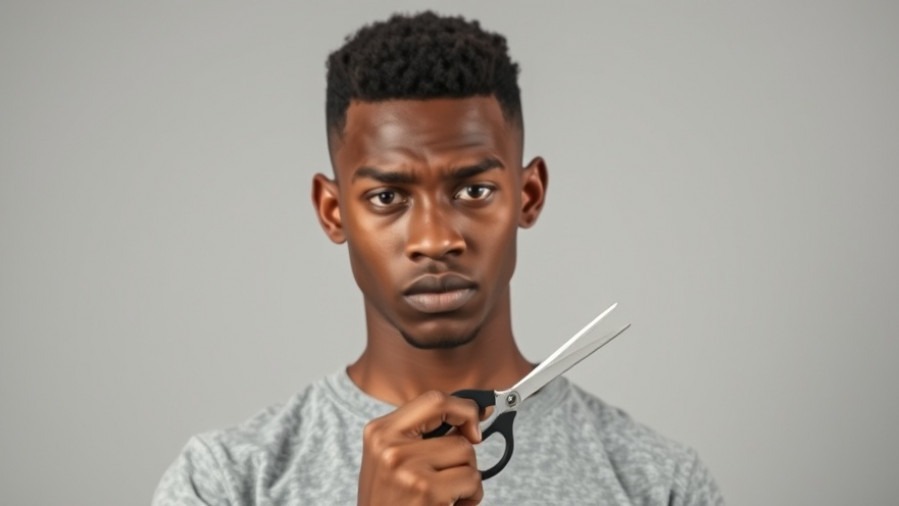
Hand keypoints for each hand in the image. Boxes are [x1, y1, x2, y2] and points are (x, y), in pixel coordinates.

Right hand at [358, 390, 483, 505]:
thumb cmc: (391, 502)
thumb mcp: (392, 460)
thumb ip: (423, 435)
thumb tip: (473, 417)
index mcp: (379, 431)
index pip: (434, 399)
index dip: (464, 407)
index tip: (476, 422)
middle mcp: (390, 447)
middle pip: (458, 435)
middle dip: (464, 458)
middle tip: (448, 477)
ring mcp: (408, 469)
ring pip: (468, 456)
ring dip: (466, 479)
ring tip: (443, 495)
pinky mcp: (427, 491)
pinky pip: (473, 481)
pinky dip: (470, 497)